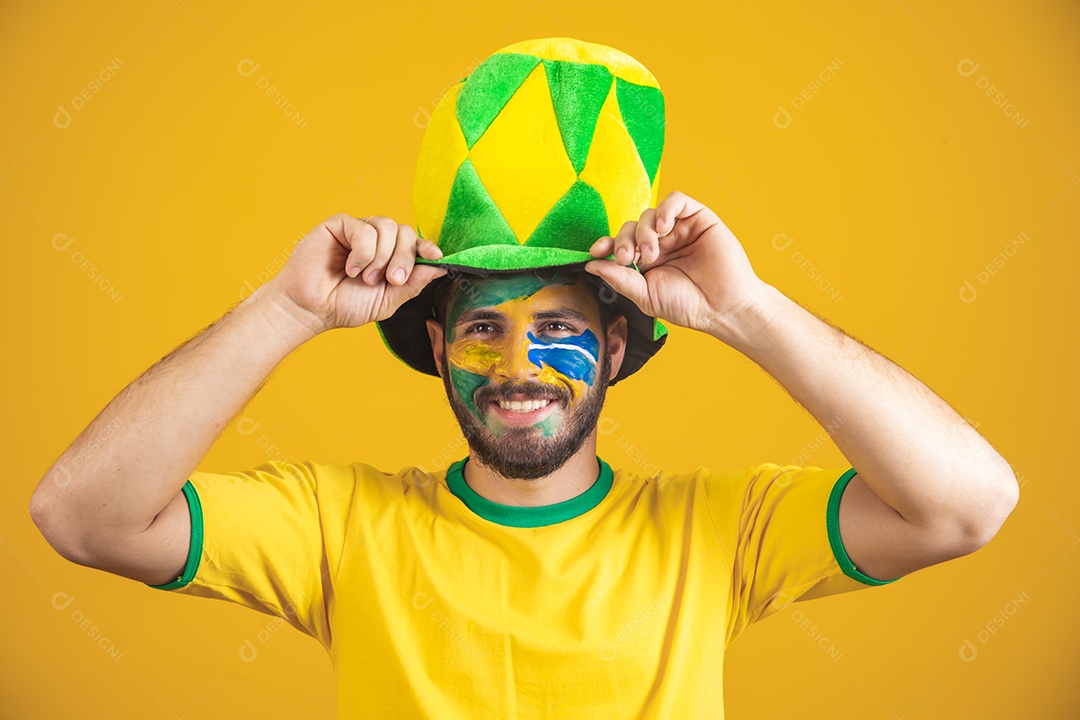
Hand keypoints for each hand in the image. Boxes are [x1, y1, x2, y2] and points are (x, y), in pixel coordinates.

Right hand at [265, 214, 446, 333]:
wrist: (312, 308)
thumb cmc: (345, 305)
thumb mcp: (388, 300)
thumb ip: (413, 283)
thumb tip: (442, 267)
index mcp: (391, 257)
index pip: (416, 244)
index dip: (427, 247)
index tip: (436, 257)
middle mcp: (377, 241)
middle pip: (406, 233)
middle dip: (404, 258)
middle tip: (392, 280)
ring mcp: (359, 230)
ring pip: (388, 228)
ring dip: (380, 258)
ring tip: (364, 278)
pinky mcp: (340, 224)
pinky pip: (364, 229)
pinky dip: (362, 253)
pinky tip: (350, 268)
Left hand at [584, 191, 772, 344]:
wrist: (722, 307)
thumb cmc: (688, 305)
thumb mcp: (645, 295)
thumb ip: (619, 279)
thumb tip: (589, 265)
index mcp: (646, 261)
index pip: (620, 243)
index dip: (606, 243)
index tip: (596, 251)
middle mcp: (661, 242)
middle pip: (631, 226)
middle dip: (623, 241)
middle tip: (627, 259)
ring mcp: (679, 229)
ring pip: (649, 214)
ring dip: (643, 232)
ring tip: (651, 253)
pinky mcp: (699, 218)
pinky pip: (676, 200)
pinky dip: (665, 210)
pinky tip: (662, 228)